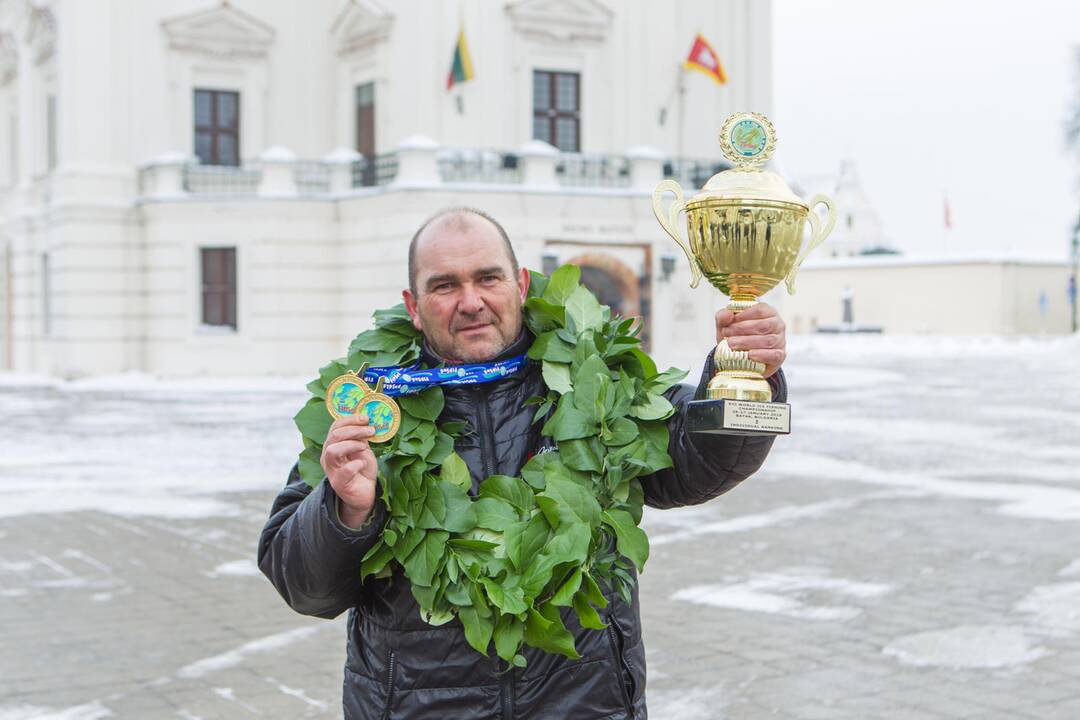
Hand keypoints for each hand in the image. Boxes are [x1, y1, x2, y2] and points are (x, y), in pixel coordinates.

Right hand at [320, 414, 378, 528]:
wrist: (365, 493)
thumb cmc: (362, 469)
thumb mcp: (362, 449)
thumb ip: (361, 437)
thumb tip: (365, 421)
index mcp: (333, 445)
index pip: (335, 427)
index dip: (350, 420)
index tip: (366, 418)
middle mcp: (328, 456)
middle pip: (334, 436)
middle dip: (354, 430)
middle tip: (371, 430)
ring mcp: (332, 470)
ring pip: (333, 451)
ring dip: (351, 444)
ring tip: (364, 447)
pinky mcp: (339, 483)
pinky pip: (344, 470)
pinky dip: (355, 464)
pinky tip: (362, 464)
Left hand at [715, 302, 786, 377]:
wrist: (739, 358)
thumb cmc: (736, 336)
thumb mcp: (726, 325)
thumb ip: (723, 317)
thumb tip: (727, 314)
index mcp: (767, 312)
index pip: (760, 310)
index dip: (743, 315)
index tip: (729, 322)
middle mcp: (777, 324)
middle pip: (764, 325)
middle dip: (743, 329)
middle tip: (727, 334)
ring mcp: (780, 340)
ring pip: (768, 340)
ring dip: (747, 342)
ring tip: (732, 345)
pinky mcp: (780, 356)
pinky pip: (775, 355)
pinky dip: (762, 355)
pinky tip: (750, 355)